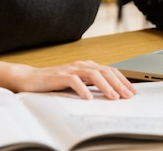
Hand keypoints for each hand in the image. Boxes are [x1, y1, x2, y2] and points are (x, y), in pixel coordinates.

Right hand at [13, 60, 136, 99]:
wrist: (31, 78)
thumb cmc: (55, 81)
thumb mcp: (78, 82)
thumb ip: (92, 84)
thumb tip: (111, 92)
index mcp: (88, 66)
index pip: (110, 71)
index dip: (122, 80)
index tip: (132, 91)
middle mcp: (82, 65)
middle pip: (105, 72)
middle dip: (118, 84)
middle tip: (127, 96)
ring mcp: (71, 69)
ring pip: (93, 74)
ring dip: (105, 86)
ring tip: (113, 97)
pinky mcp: (60, 75)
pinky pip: (74, 81)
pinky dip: (82, 89)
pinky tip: (88, 97)